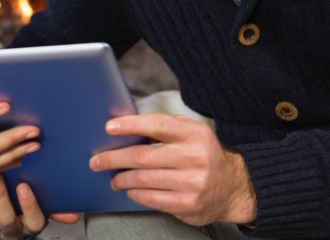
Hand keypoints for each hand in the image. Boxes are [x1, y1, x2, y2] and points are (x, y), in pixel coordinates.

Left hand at [0, 175, 80, 239]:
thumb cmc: (21, 214)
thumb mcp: (38, 213)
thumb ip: (54, 210)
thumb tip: (75, 214)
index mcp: (30, 227)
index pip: (34, 221)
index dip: (29, 206)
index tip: (24, 186)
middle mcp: (11, 233)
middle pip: (6, 218)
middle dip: (1, 196)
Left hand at [88, 113, 255, 225]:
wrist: (232, 187)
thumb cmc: (203, 154)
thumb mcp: (192, 133)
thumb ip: (166, 127)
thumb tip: (127, 124)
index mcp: (194, 134)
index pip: (157, 125)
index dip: (130, 125)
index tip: (110, 127)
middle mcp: (195, 157)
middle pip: (144, 156)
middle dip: (115, 157)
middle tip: (97, 160)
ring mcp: (192, 182)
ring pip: (144, 179)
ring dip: (122, 178)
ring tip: (113, 177)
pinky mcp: (187, 204)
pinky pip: (152, 198)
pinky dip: (135, 193)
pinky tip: (129, 189)